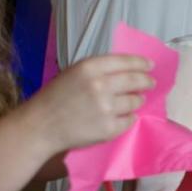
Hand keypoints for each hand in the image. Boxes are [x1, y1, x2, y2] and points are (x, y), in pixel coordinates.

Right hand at [26, 54, 152, 154]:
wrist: (40, 126)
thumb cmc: (55, 97)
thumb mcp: (74, 73)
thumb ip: (99, 70)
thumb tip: (130, 69)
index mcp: (90, 68)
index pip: (126, 61)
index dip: (141, 63)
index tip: (150, 65)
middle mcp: (101, 85)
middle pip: (136, 81)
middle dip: (146, 81)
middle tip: (151, 83)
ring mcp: (106, 108)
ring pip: (135, 101)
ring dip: (138, 100)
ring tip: (135, 101)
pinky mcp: (109, 128)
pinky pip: (129, 120)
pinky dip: (128, 118)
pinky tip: (122, 117)